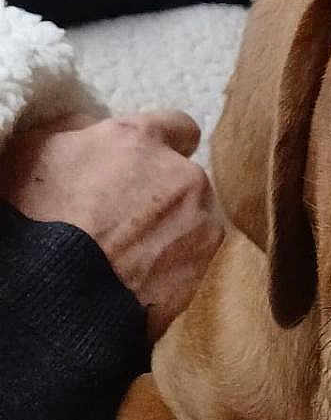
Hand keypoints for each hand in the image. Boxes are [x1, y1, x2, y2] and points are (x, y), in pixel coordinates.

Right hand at [1, 109, 223, 337]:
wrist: (58, 292)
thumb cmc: (38, 215)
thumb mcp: (39, 150)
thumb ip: (81, 132)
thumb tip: (97, 129)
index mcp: (144, 140)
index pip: (179, 127)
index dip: (163, 146)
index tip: (149, 163)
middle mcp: (184, 178)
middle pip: (187, 181)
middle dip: (165, 194)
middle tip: (128, 217)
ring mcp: (200, 228)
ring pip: (196, 222)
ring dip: (173, 231)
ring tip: (133, 253)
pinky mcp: (202, 274)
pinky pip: (191, 262)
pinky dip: (172, 267)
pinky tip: (140, 278)